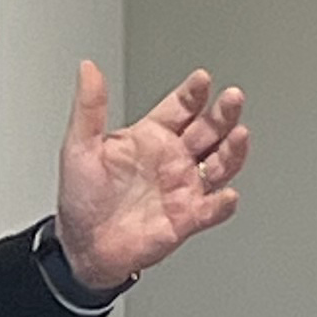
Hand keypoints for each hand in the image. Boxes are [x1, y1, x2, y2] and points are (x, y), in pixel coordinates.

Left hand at [54, 61, 249, 290]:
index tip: (201, 80)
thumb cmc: (81, 198)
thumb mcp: (79, 147)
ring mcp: (183, 187)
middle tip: (231, 99)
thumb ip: (89, 107)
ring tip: (238, 135)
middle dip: (223, 113)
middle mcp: (173, 159)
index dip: (193, 93)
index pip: (181, 107)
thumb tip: (87, 69)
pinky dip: (222, 203)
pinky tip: (225, 195)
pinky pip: (213, 209)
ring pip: (220, 164)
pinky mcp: (187, 217)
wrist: (83, 247)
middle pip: (209, 129)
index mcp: (151, 137)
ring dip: (232, 150)